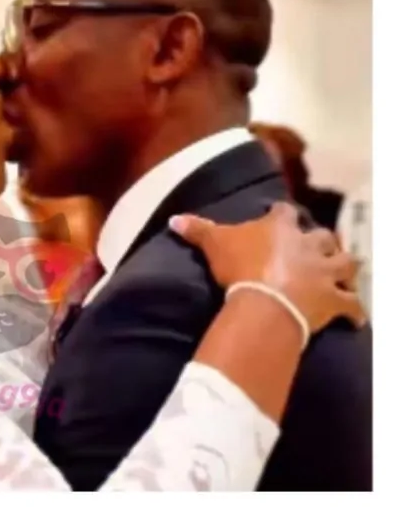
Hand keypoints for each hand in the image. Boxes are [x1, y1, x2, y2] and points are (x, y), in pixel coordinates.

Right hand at [169, 202, 365, 333]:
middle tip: (315, 246)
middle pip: (322, 236)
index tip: (279, 213)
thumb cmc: (239, 268)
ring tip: (342, 271)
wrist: (265, 302)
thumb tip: (173, 218)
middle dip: (321, 240)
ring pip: (345, 264)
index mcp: (280, 228)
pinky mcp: (333, 299)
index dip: (282, 213)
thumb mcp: (213, 244)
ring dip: (344, 267)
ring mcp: (324, 271)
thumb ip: (196, 229)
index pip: (285, 212)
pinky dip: (354, 310)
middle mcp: (308, 244)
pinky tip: (354, 316)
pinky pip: (351, 304)